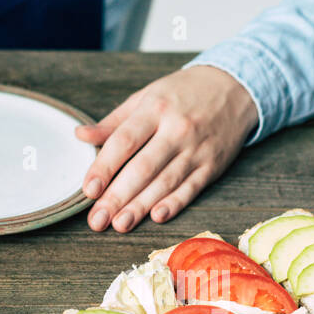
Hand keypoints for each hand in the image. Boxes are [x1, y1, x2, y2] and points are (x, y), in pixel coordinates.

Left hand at [75, 66, 257, 231]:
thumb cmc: (181, 94)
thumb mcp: (145, 97)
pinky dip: (175, 203)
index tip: (88, 190)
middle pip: (143, 168)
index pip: (124, 141)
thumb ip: (113, 122)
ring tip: (120, 224)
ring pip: (165, 182)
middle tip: (97, 219)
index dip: (104, 167)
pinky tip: (157, 216)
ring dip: (141, 206)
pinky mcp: (212, 165)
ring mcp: (196, 149)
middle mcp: (176, 130)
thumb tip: (80, 135)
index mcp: (155, 109)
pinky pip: (191, 187)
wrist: (233, 88)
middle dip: (118, 196)